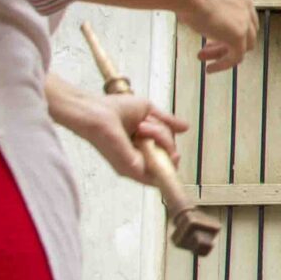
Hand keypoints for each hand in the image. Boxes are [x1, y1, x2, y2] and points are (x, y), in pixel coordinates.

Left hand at [60, 91, 188, 185]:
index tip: (171, 129)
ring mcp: (137, 167)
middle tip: (145, 123)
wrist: (95, 112)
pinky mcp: (133, 169)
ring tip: (141, 125)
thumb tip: (186, 127)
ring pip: (167, 158)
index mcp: (142, 150)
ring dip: (160, 137)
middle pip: (170, 155)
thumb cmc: (113, 110)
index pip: (167, 154)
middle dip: (164, 136)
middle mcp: (141, 161)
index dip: (171, 145)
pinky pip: (160, 165)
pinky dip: (156, 140)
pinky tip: (142, 130)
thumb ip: (167, 122)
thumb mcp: (148, 112)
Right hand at [176, 0, 257, 70]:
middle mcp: (246, 8)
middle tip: (206, 47)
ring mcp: (244, 22)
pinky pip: (236, 57)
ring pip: (241, 46)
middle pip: (245, 32)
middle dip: (225, 42)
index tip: (211, 35)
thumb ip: (203, 4)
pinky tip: (209, 68)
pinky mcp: (239, 36)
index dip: (228, 28)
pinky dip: (224, 64)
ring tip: (202, 57)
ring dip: (222, 54)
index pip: (242, 17)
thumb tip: (190, 10)